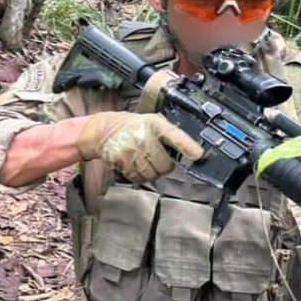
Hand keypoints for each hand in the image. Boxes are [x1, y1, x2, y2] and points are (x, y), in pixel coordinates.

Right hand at [76, 111, 202, 183]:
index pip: (174, 135)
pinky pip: (137, 178)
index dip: (187, 146)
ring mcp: (132, 148)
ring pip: (151, 174)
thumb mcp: (150, 122)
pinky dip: (137, 176)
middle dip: (162, 166)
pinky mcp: (122, 160)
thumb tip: (189, 152)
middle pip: (164, 164)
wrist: (102, 129)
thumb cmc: (130, 127)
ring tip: (142, 161)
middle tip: (154, 158)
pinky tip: (133, 165)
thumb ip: (167, 136)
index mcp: (154, 124)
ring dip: (150, 173)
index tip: (198, 155)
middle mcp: (144, 135)